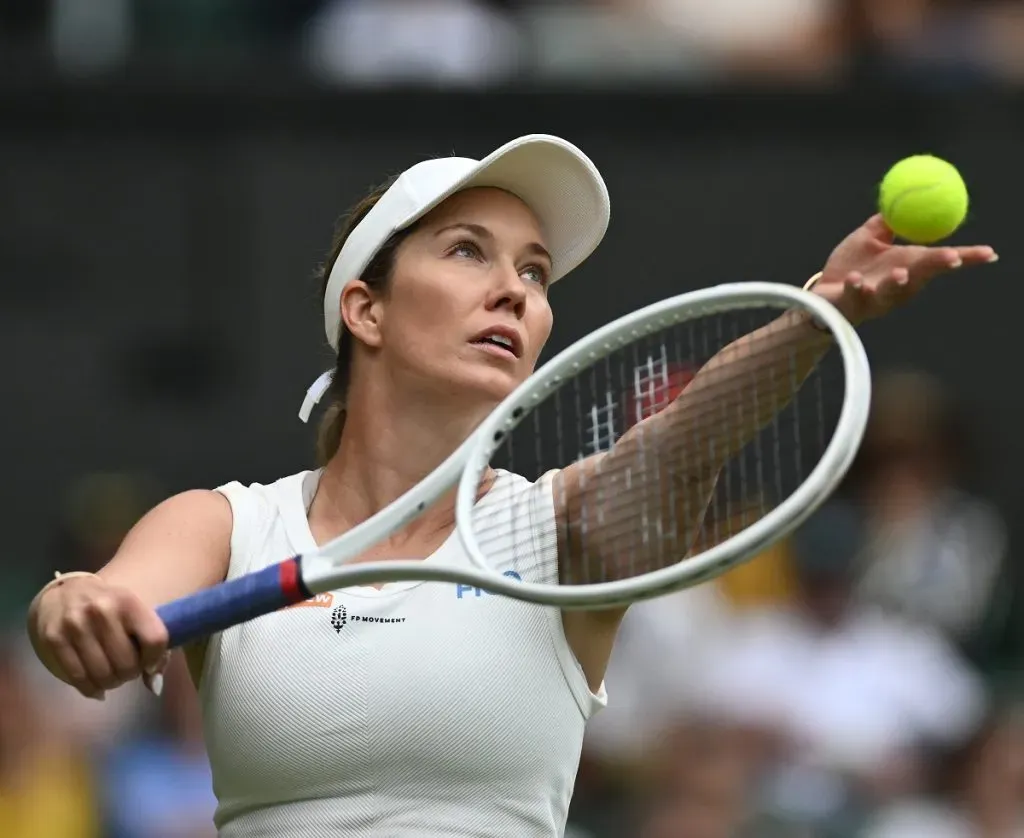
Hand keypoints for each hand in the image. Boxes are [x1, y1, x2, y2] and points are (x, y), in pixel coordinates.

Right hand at [28, 574, 169, 699]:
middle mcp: (102, 610)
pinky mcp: (54, 639)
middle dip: (130, 674)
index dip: (155, 659)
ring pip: (102, 674)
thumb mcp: (134, 612)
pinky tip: (96, 688)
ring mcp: (75, 624)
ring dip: (111, 683)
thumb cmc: (109, 606)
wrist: (66, 592)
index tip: (148, 663)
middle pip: (127, 663)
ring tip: (112, 678)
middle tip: (126, 671)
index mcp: (128, 601)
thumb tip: (155, 686)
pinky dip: (90, 689)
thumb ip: (151, 645)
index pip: (154, 639)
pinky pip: (77, 677)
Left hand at [812, 214, 997, 324]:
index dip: (965, 258)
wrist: (822, 296)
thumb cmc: (850, 267)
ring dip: (897, 283)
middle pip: (922, 276)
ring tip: (901, 273)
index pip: (939, 261)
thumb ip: (885, 222)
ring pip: (892, 292)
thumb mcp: (867, 239)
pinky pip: (856, 296)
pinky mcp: (853, 306)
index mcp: (907, 266)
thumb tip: (902, 199)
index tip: (988, 254)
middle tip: (952, 257)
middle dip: (937, 266)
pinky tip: (855, 278)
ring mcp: (876, 298)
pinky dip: (856, 287)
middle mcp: (897, 286)